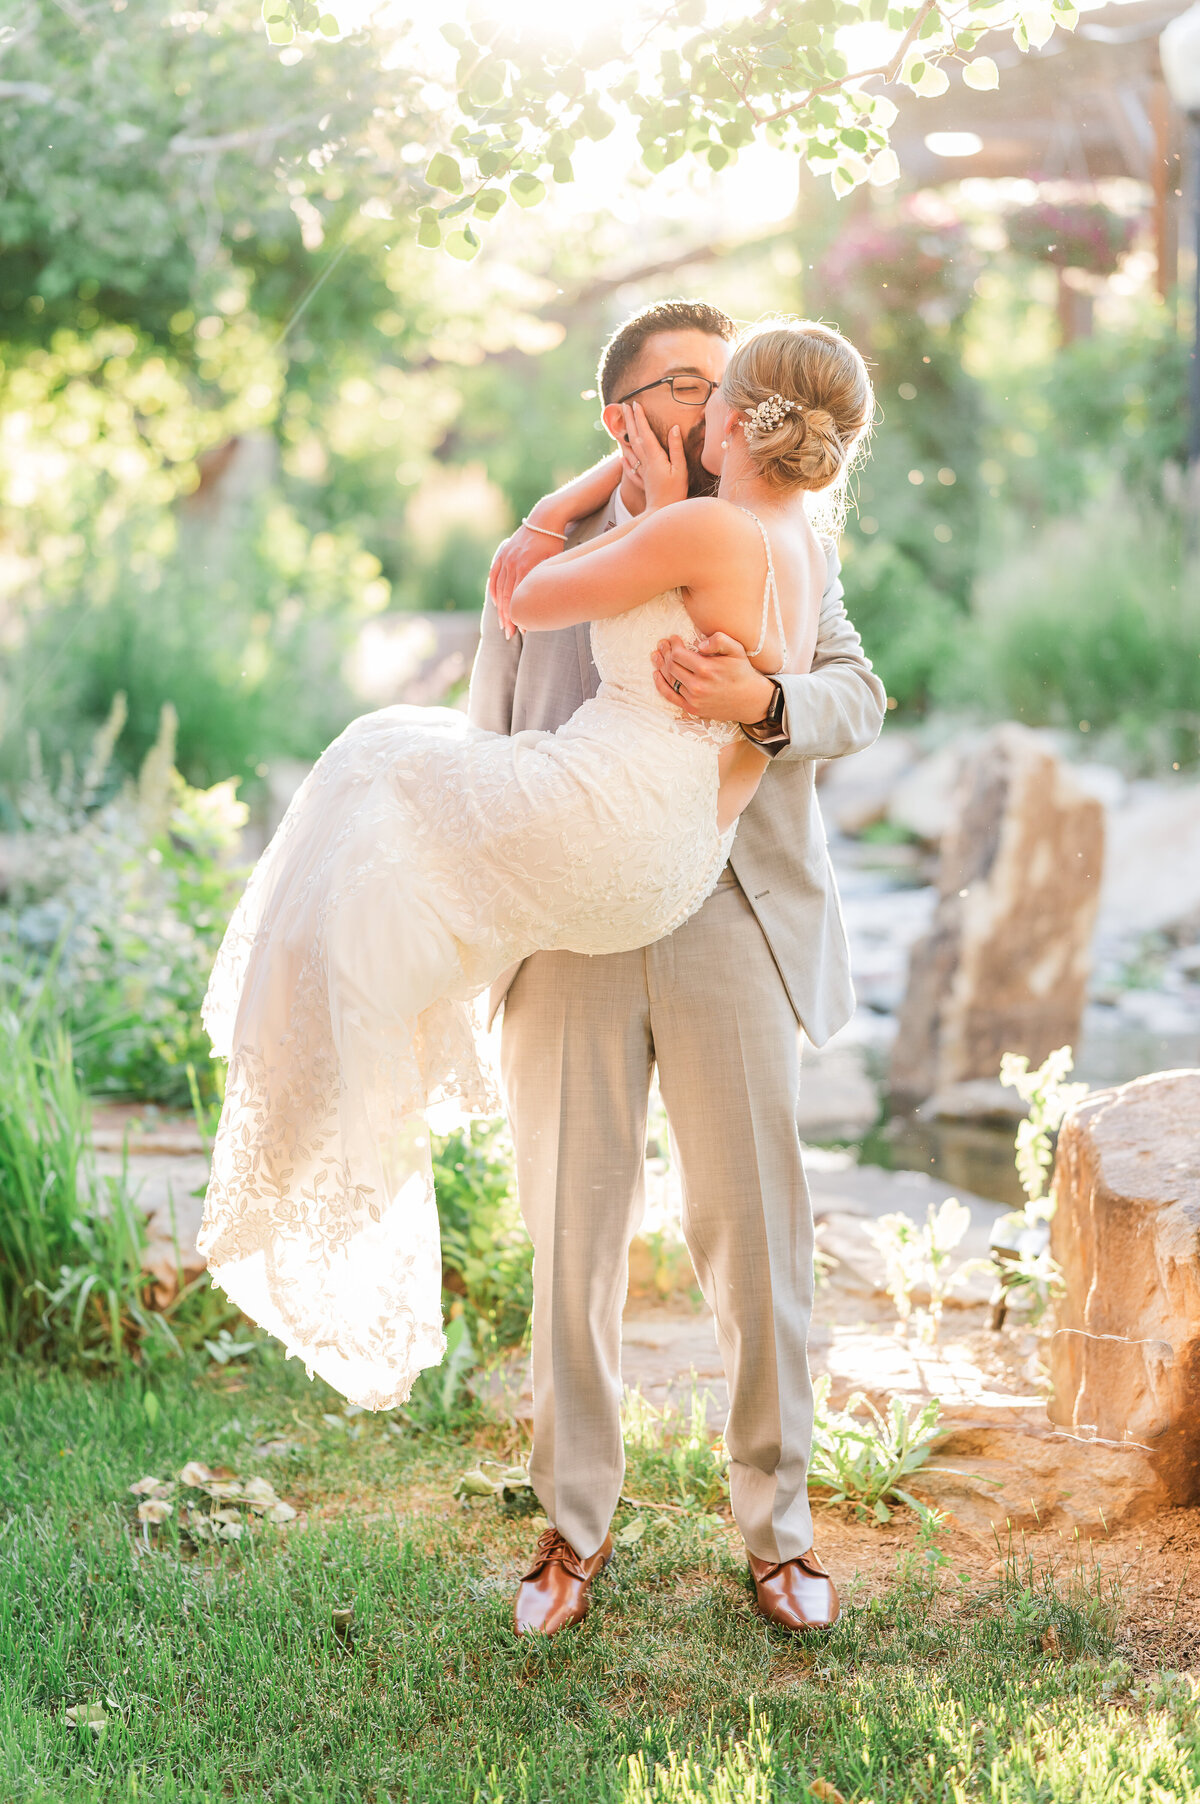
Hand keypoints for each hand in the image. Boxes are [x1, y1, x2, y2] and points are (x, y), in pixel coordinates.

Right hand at [487, 522, 562, 639]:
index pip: (519, 597)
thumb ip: (547, 580)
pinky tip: (496, 604)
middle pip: (507, 596)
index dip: (520, 614)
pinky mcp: (503, 554)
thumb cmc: (555, 542)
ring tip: (503, 624)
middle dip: (508, 617)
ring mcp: (506, 559)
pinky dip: (494, 591)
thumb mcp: (555, 561)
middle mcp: (513, 564)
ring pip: (499, 589)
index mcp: (527, 567)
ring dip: (500, 608)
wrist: (544, 519)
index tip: (523, 630)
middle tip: (509, 634)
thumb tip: (545, 602)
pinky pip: (494, 576)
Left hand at [621, 400, 686, 512]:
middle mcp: (646, 463)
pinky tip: (621, 457)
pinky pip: (632, 468)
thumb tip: (674, 428)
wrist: (662, 513)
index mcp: (655, 457)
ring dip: (626, 436)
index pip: (645, 433)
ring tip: (621, 425)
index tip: (635, 404)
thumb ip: (676, 448)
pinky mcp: (644, 481)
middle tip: (624, 406)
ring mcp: (643, 472)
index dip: (640, 418)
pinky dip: (626, 461)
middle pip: (635, 438)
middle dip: (630, 421)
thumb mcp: (680, 469)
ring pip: (631, 451)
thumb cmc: (675, 492)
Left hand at [651, 633, 776, 725]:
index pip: (678, 654)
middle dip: (665, 652)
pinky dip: (661, 685)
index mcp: (706, 669)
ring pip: (669, 679)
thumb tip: (700, 643)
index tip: (673, 638)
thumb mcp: (737, 650)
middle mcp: (698, 686)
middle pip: (671, 666)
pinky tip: (656, 674)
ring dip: (660, 665)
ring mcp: (694, 699)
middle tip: (662, 644)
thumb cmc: (742, 672)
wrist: (750, 700)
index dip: (673, 645)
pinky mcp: (692, 708)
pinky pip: (670, 696)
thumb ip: (720, 640)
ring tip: (656, 655)